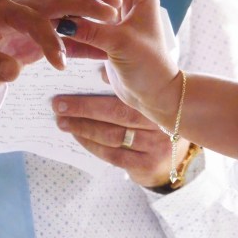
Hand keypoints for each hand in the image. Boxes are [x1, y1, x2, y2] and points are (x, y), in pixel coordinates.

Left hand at [0, 0, 120, 99]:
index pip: (30, 17)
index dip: (47, 37)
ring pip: (64, 12)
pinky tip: (104, 45)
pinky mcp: (36, 37)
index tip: (60, 62)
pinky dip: (83, 38)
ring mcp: (29, 21)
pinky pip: (64, 34)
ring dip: (90, 13)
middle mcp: (17, 9)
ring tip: (119, 16)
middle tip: (111, 12)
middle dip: (83, 6)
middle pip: (54, 2)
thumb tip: (13, 70)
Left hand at [52, 94, 189, 187]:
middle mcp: (159, 124)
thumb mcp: (148, 98)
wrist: (178, 154)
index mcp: (158, 102)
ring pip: (112, 137)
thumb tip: (98, 72)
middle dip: (83, 110)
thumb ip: (127, 86)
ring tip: (63, 122)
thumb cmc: (154, 119)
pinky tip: (77, 137)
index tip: (71, 86)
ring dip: (83, 128)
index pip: (123, 97)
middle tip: (58, 106)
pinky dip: (92, 145)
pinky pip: (113, 155)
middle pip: (116, 116)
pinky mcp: (146, 165)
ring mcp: (155, 147)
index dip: (96, 93)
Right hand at [60, 0, 179, 117]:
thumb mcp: (120, 44)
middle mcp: (127, 4)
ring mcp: (114, 21)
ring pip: (88, 3)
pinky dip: (71, 28)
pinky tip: (56, 34)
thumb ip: (92, 31)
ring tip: (57, 15)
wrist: (153, 96)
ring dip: (73, 7)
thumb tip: (62, 23)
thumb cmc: (149, 66)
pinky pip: (83, 25)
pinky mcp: (104, 38)